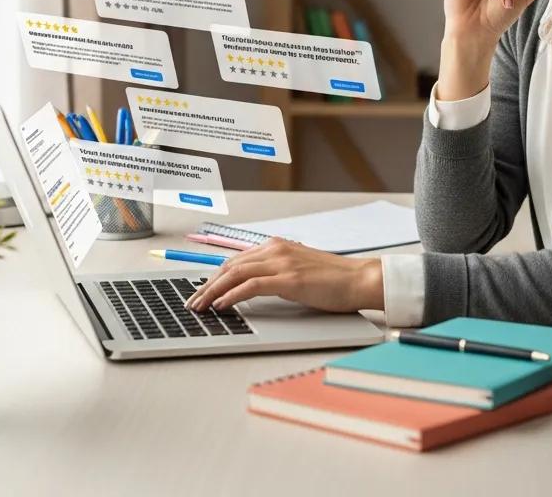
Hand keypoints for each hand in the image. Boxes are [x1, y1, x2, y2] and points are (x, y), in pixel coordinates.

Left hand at [184, 238, 383, 313]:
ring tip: (199, 306)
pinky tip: (221, 305)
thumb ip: (277, 273)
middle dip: (207, 284)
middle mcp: (277, 249)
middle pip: (231, 265)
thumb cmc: (333, 279)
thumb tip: (253, 287)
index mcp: (278, 246)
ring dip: (213, 291)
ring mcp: (283, 263)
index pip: (237, 260)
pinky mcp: (289, 279)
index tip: (202, 291)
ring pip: (236, 274)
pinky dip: (232, 295)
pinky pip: (251, 286)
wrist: (358, 279)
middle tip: (192, 301)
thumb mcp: (299, 271)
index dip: (215, 276)